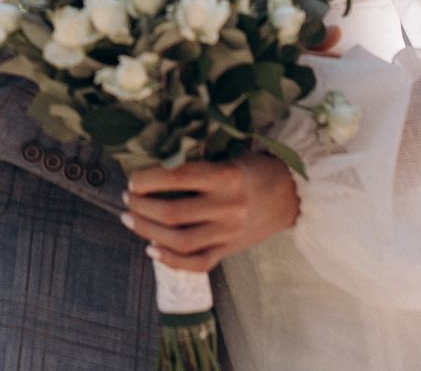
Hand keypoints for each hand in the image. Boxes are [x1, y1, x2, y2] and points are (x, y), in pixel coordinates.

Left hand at [120, 153, 298, 271]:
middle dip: (141, 206)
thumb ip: (198, 164)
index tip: (133, 179)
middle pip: (173, 213)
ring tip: (130, 219)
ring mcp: (229, 233)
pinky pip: (197, 263)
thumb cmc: (256, 169)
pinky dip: (171, 261)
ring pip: (180, 241)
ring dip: (148, 231)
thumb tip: (152, 166)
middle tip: (127, 198)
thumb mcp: (230, 156)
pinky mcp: (230, 250)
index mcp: (226, 176)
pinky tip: (151, 250)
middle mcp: (228, 207)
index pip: (178, 177)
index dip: (148, 179)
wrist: (293, 196)